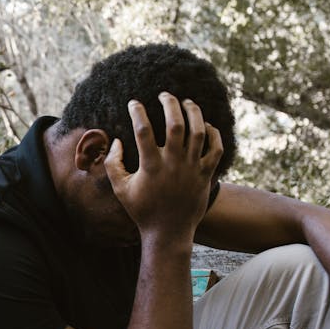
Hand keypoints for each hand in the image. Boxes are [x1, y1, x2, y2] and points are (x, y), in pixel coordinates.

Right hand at [105, 93, 222, 241]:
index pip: (143, 130)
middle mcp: (173, 164)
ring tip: (187, 103)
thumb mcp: (121, 189)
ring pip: (198, 131)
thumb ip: (113, 164)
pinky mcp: (206, 175)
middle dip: (169, 104)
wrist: (168, 233)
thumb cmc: (142, 210)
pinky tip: (205, 125)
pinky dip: (213, 133)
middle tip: (164, 95)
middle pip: (175, 124)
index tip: (133, 103)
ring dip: (193, 112)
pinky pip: (216, 148)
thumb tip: (117, 141)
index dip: (137, 112)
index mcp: (150, 166)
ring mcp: (192, 169)